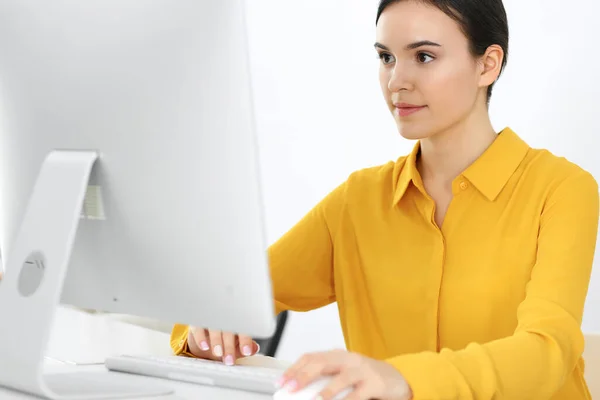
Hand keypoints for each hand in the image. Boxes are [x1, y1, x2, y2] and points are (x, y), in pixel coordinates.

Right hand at [187, 326, 259, 364]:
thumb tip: (255, 348)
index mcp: (237, 322)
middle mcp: (225, 319)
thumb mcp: (236, 343)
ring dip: (217, 341)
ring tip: (218, 353)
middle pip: (228, 329)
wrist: (203, 335)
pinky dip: (201, 337)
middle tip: (230, 360)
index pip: (244, 329)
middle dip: (230, 346)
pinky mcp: (197, 322)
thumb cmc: (223, 338)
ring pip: (214, 327)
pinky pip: (198, 328)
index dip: (246, 340)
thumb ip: (246, 345)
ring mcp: (211, 319)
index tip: (247, 352)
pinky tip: (205, 346)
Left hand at [278, 349, 411, 399]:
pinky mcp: (375, 383)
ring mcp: (362, 370)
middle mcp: (348, 359)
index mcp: (336, 355)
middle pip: (322, 363)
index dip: (294, 368)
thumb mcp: (342, 374)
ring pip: (341, 377)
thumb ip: (325, 378)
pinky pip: (359, 393)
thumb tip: (298, 389)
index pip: (311, 357)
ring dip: (326, 391)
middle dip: (304, 376)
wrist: (394, 379)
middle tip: (291, 389)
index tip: (281, 381)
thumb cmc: (364, 377)